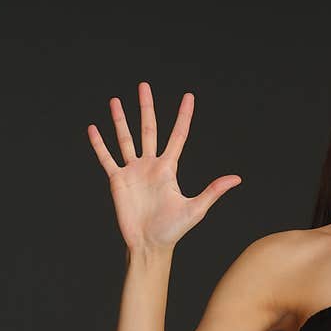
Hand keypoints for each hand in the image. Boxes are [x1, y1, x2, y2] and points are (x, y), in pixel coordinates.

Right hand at [87, 82, 241, 252]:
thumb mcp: (196, 208)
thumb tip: (237, 178)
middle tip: (144, 86)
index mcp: (169, 168)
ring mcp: (133, 172)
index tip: (188, 96)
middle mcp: (151, 165)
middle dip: (146, 107)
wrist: (150, 244)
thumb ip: (213, 190)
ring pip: (125, 139)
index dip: (183, 116)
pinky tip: (93, 128)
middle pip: (148, 129)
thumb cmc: (174, 229)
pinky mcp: (117, 181)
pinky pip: (107, 158)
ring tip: (115, 100)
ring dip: (120, 120)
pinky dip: (100, 144)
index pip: (178, 135)